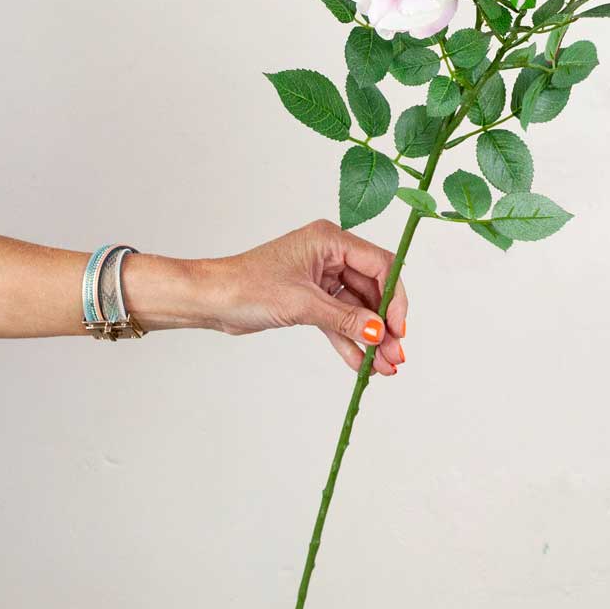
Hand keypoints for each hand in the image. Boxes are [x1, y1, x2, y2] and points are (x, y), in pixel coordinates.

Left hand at [204, 220, 406, 376]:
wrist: (211, 299)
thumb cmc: (247, 286)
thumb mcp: (302, 303)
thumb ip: (345, 318)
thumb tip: (379, 332)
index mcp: (330, 240)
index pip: (379, 264)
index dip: (394, 297)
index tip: (398, 328)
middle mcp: (330, 255)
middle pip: (372, 290)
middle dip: (384, 325)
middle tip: (395, 356)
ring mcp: (321, 278)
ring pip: (357, 309)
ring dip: (370, 338)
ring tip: (383, 368)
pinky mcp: (310, 299)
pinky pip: (339, 320)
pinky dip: (349, 341)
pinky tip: (361, 365)